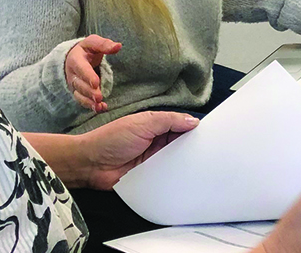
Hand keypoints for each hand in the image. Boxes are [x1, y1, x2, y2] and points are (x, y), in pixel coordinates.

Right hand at [65, 34, 120, 111]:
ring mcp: (75, 85)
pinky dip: (91, 106)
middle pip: (80, 84)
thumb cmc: (86, 50)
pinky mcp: (78, 93)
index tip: (96, 83)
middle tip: (99, 97)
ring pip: (80, 95)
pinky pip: (83, 101)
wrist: (72, 58)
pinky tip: (101, 108)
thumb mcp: (93, 43)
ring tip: (99, 106)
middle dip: (89, 92)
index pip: (81, 68)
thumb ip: (104, 45)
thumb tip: (118, 46)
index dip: (87, 76)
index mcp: (76, 60)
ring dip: (89, 101)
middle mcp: (73, 74)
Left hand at [78, 111, 200, 189]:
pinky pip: (167, 176)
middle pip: (181, 144)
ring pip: (176, 162)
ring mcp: (153, 160)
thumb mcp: (142, 123)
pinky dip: (174, 177)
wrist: (90, 165)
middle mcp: (156, 142)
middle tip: (209, 152)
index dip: (193, 129)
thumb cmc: (111, 139)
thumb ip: (168, 121)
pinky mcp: (150, 176)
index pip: (181, 126)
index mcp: (155, 125)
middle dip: (192, 147)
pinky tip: (184, 179)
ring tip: (200, 166)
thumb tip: (193, 121)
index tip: (210, 134)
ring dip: (183, 164)